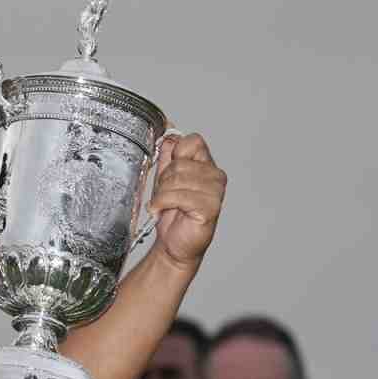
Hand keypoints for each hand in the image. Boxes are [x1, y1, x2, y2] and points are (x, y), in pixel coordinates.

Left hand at [146, 133, 225, 273]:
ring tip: (165, 204)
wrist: (174, 243)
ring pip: (177, 178)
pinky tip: (163, 211)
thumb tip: (169, 135)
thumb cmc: (172, 213)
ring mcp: (215, 191)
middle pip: (180, 162)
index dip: (175, 155)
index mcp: (206, 165)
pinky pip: (178, 196)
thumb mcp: (165, 178)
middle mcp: (215, 176)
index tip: (169, 171)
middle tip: (165, 195)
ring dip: (162, 194)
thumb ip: (168, 155)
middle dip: (164, 179)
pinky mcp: (210, 207)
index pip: (193, 141)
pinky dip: (163, 203)